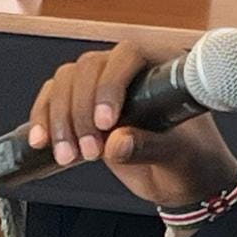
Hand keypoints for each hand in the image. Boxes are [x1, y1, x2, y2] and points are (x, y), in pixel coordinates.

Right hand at [27, 40, 236, 208]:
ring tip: (69, 156)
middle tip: (89, 151)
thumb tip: (117, 142)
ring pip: (66, 83)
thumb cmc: (194, 161)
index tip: (106, 123)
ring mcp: (104, 86)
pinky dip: (43, 119)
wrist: (184, 181)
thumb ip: (151, 147)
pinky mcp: (84, 106)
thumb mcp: (180, 157)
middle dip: (80, 112)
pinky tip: (42, 142)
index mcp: (163, 69)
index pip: (128, 56)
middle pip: (88, 69)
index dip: (111, 84)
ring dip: (59, 119)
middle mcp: (130, 71)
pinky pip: (53, 99)